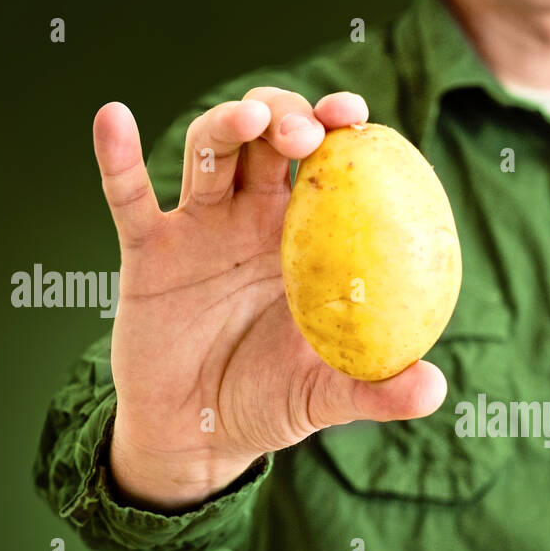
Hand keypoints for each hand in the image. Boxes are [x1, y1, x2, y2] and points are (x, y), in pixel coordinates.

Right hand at [92, 91, 447, 510]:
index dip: (341, 130)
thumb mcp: (327, 398)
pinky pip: (129, 196)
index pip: (330, 165)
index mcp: (307, 239)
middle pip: (271, 137)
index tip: (357, 117)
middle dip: (290, 114)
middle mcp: (254, 218)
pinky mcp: (149, 250)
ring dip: (227, 125)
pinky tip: (115, 118)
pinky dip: (119, 157)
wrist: (197, 436)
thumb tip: (434, 390)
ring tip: (251, 121)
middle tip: (309, 130)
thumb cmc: (270, 403)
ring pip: (211, 151)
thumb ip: (378, 391)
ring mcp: (200, 227)